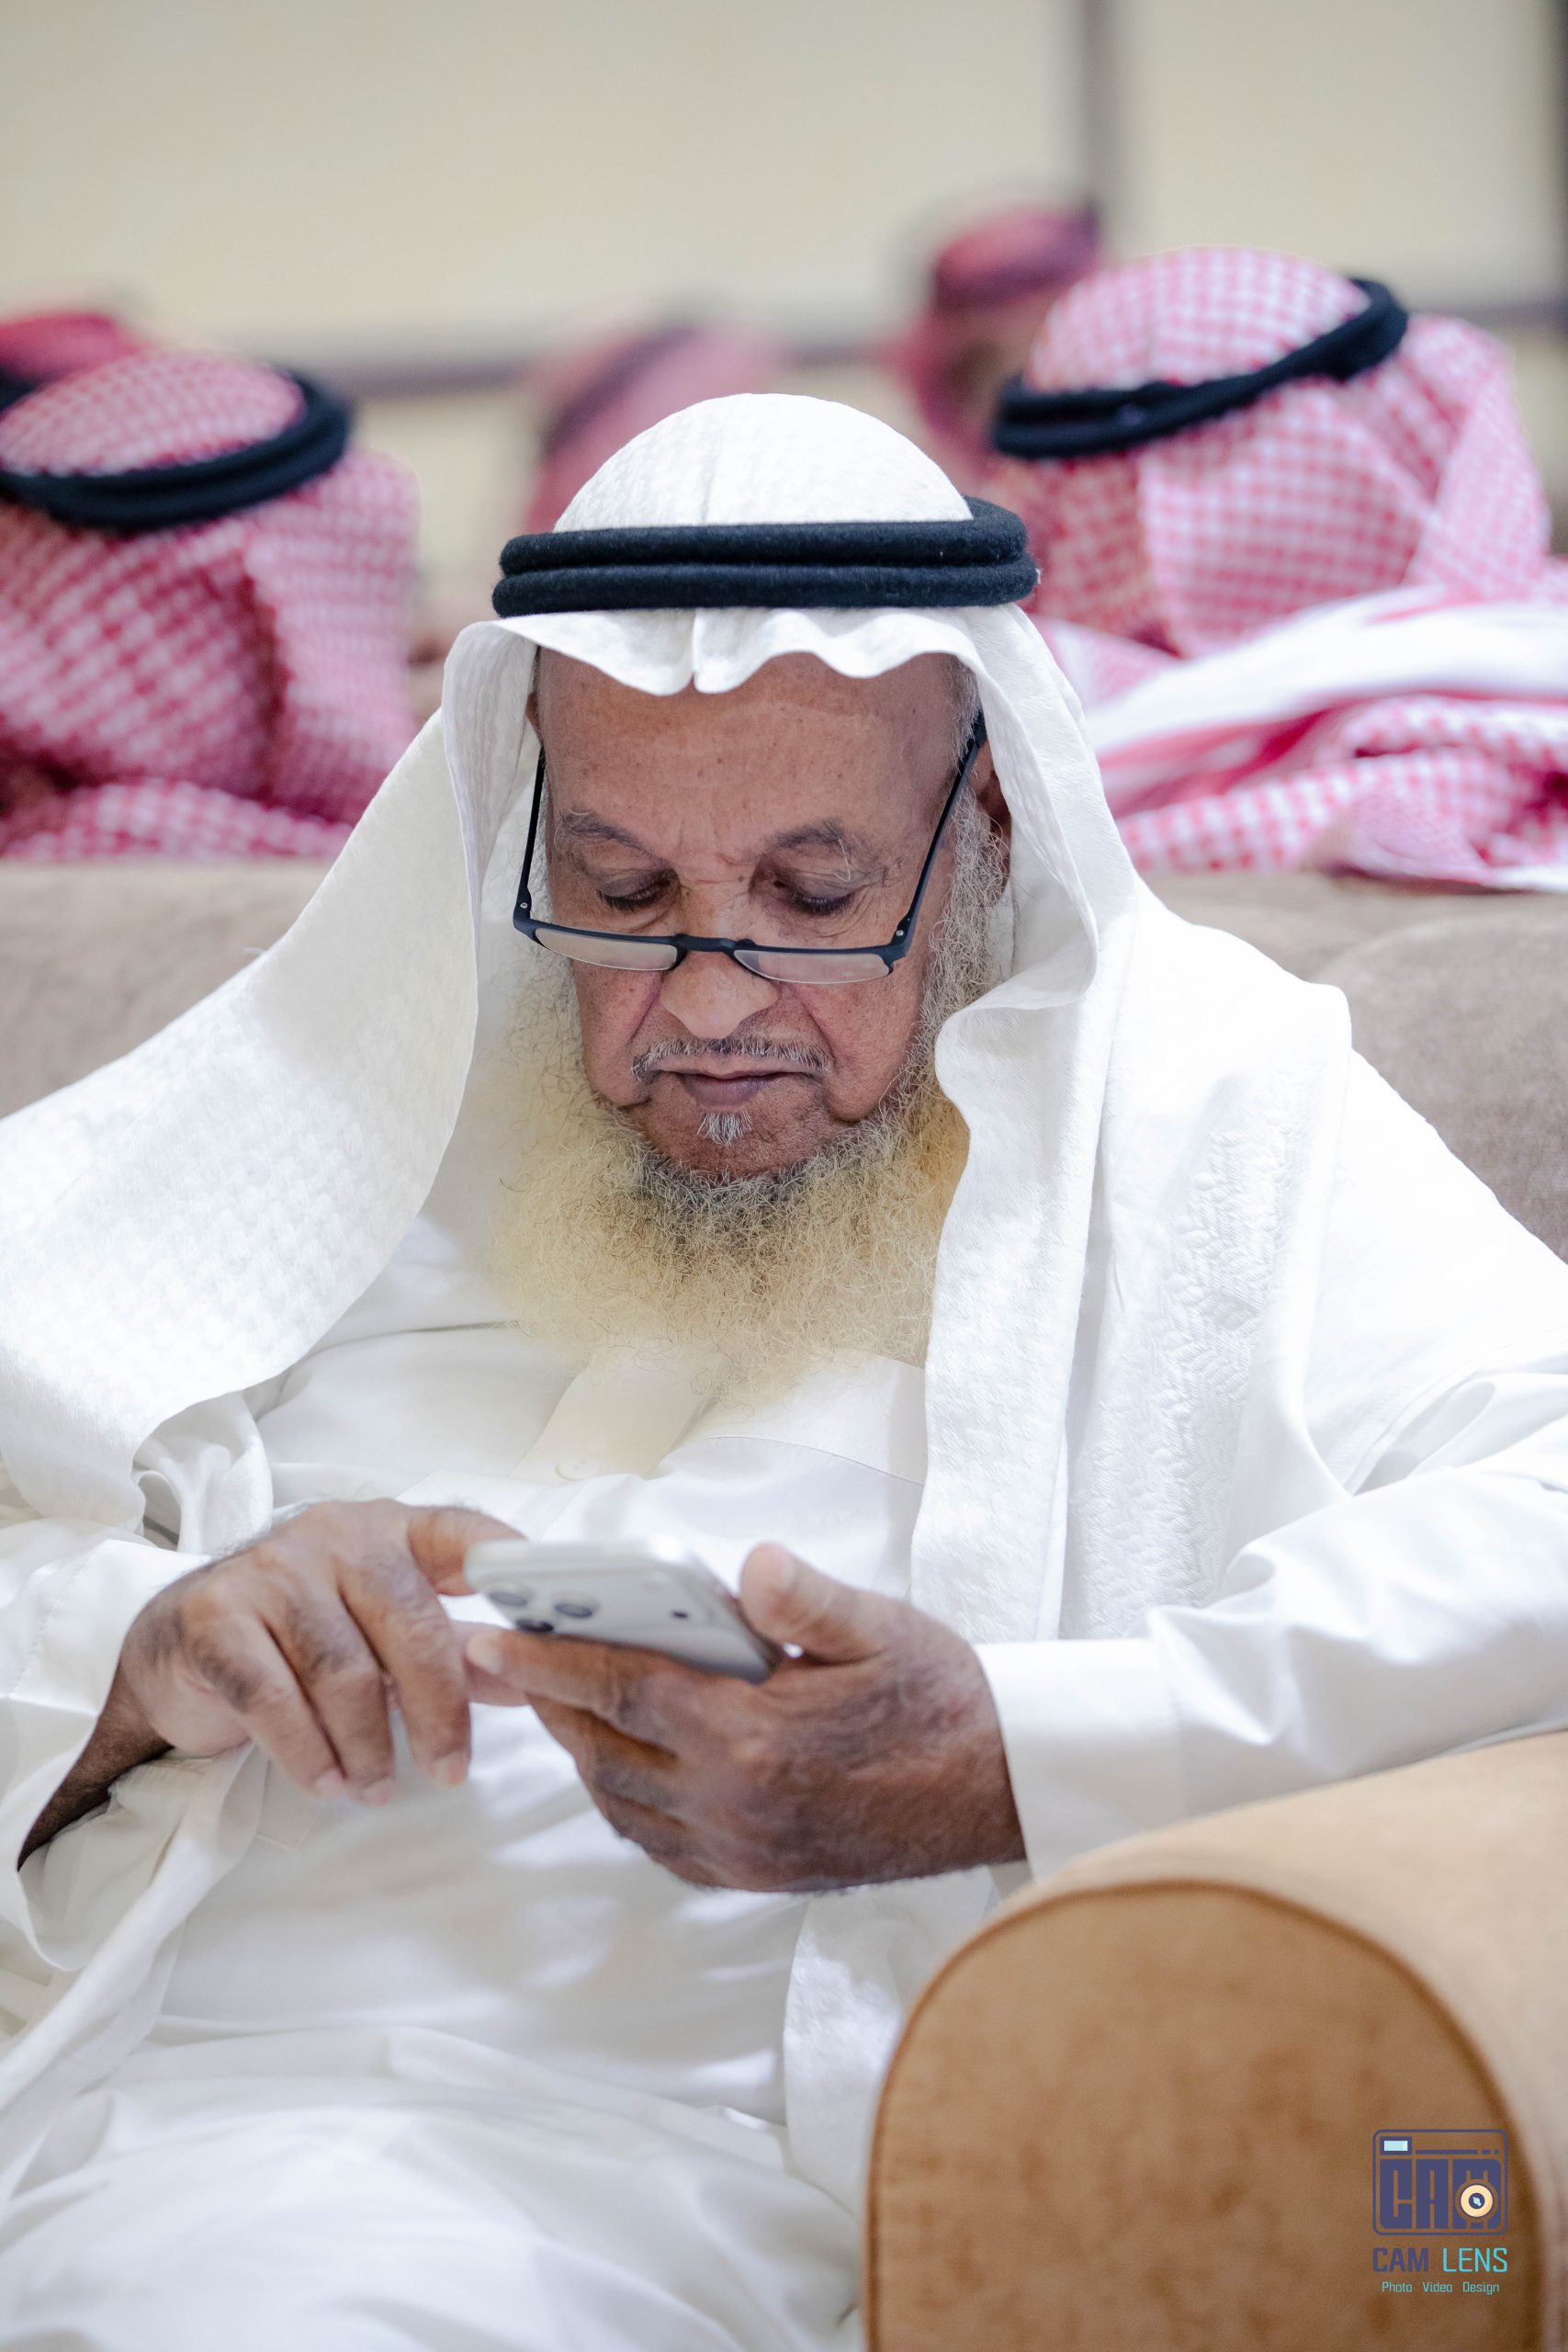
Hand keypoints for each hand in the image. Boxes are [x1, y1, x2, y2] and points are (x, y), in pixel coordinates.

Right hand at [110, 1501, 517, 1803]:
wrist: (179, 1648)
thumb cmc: (301, 1639)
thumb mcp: (382, 1639)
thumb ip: (453, 1653)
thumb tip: (529, 1678)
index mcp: (389, 1532)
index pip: (459, 1534)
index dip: (506, 1564)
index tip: (545, 1614)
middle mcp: (334, 1537)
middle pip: (408, 1622)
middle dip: (437, 1709)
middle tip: (449, 1771)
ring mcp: (270, 1571)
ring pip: (343, 1670)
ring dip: (366, 1745)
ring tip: (376, 1788)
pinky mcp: (214, 1616)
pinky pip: (273, 1695)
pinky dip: (306, 1750)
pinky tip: (326, 1781)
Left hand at [463, 1546, 1024, 1890]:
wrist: (999, 1791)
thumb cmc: (942, 1700)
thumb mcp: (884, 1627)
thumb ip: (806, 1597)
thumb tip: (751, 1566)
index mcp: (754, 1737)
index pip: (622, 1690)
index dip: (547, 1662)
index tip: (490, 1638)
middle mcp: (734, 1806)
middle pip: (605, 1751)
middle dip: (550, 1704)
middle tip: (510, 1661)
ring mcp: (743, 1851)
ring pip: (624, 1805)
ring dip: (584, 1753)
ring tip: (563, 1703)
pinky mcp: (758, 1877)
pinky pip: (660, 1845)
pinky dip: (626, 1803)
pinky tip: (628, 1763)